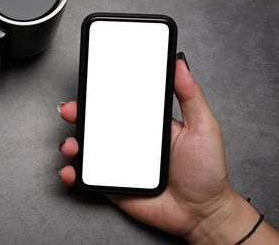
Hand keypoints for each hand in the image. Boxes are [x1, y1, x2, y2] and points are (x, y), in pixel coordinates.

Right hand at [57, 58, 278, 243]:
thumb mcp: (203, 127)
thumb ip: (190, 96)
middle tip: (71, 111)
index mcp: (147, 124)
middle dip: (77, 113)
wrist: (202, 214)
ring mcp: (119, 163)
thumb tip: (179, 65)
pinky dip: (73, 174)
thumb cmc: (206, 172)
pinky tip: (71, 171)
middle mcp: (130, 141)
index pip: (119, 103)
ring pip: (87, 148)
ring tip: (72, 145)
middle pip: (96, 123)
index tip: (89, 84)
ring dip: (71, 143)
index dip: (100, 93)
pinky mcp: (112, 185)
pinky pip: (88, 177)